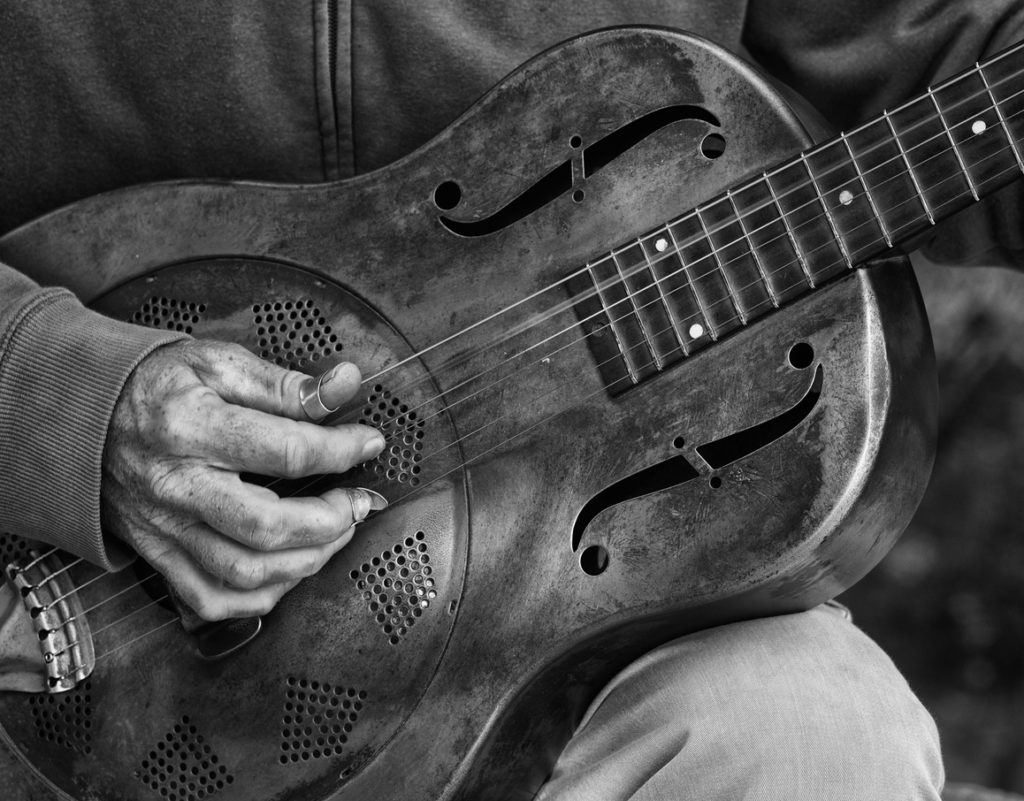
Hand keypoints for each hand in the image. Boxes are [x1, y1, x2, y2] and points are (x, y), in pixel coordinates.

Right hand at [102, 340, 385, 620]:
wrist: (80, 417)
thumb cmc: (157, 386)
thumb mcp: (217, 363)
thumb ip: (285, 383)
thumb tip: (347, 385)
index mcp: (190, 427)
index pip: (284, 450)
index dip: (341, 450)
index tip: (369, 443)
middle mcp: (176, 486)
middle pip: (267, 527)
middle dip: (331, 521)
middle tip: (358, 502)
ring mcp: (164, 529)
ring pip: (245, 573)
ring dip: (308, 561)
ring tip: (336, 532)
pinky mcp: (158, 555)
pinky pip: (211, 600)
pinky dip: (261, 598)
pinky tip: (291, 570)